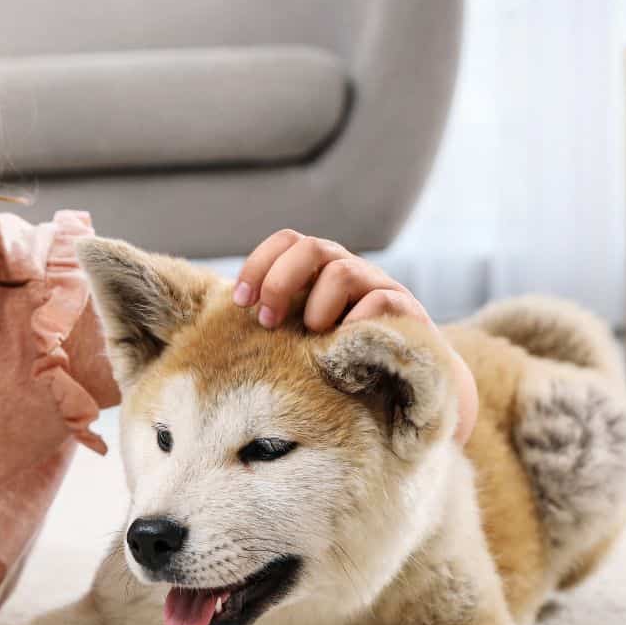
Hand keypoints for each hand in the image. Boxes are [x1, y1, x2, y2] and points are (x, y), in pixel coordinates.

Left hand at [232, 229, 477, 444]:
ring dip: (317, 306)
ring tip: (313, 335)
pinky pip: (380, 300)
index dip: (258, 264)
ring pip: (342, 271)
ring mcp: (378, 285)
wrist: (404, 383)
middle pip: (309, 247)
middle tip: (267, 322)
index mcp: (319, 268)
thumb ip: (274, 317)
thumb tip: (218, 321)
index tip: (239, 301)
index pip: (286, 241)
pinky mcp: (406, 311)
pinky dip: (356, 320)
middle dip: (279, 282)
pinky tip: (343, 342)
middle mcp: (347, 268)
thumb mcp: (302, 332)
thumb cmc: (339, 355)